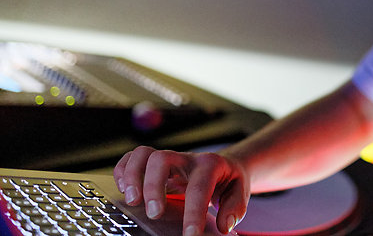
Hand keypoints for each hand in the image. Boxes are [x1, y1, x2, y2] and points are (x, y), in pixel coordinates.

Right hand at [114, 146, 249, 235]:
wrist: (225, 165)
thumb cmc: (229, 182)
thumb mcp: (240, 191)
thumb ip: (235, 207)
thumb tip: (225, 225)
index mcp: (210, 165)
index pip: (199, 187)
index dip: (193, 212)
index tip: (189, 235)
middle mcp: (187, 158)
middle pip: (162, 159)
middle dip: (154, 187)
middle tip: (154, 214)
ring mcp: (169, 159)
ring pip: (143, 154)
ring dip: (132, 176)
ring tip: (132, 201)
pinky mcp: (155, 164)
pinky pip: (132, 157)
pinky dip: (122, 171)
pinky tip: (123, 190)